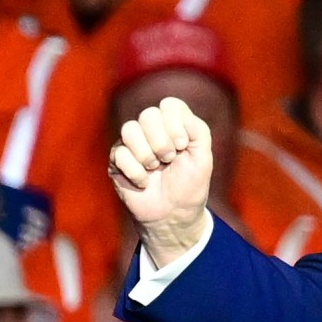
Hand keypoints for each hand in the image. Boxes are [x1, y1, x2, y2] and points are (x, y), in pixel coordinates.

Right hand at [109, 96, 214, 266]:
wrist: (174, 216)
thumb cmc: (189, 186)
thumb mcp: (204, 157)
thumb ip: (198, 130)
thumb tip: (173, 112)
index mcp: (172, 124)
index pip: (169, 105)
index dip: (176, 124)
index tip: (183, 145)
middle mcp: (151, 130)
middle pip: (148, 115)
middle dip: (162, 142)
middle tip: (169, 160)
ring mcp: (132, 144)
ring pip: (129, 129)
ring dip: (147, 154)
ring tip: (155, 169)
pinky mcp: (117, 161)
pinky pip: (119, 153)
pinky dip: (136, 172)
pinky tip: (144, 183)